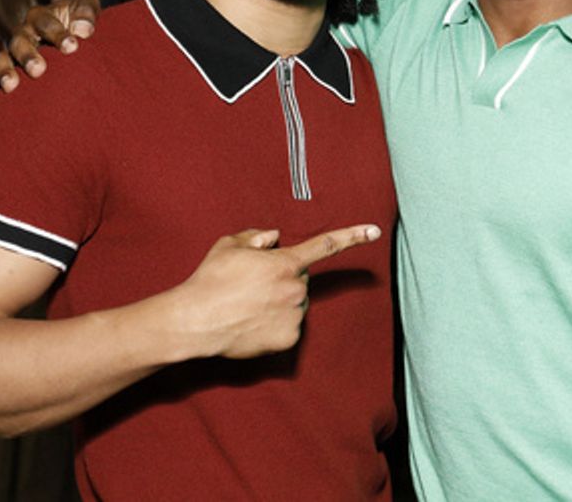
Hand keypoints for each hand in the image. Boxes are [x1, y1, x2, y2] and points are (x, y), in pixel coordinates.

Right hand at [0, 0, 101, 100]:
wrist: (73, 36)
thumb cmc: (79, 20)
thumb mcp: (86, 7)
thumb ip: (86, 11)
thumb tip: (82, 30)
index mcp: (40, 17)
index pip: (45, 23)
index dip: (57, 34)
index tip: (72, 47)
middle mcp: (23, 33)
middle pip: (20, 42)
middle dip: (28, 56)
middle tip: (38, 70)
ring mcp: (14, 53)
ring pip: (2, 59)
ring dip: (5, 72)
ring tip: (11, 86)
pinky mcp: (10, 70)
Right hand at [176, 224, 382, 359]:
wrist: (196, 321)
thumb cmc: (210, 280)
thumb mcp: (229, 245)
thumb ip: (256, 237)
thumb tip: (273, 237)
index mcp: (285, 262)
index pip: (326, 246)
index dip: (353, 236)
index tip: (376, 231)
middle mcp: (296, 289)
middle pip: (300, 279)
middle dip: (283, 279)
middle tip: (252, 286)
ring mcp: (295, 316)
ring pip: (295, 304)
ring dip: (279, 302)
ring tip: (248, 306)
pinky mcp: (289, 339)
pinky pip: (289, 327)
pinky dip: (275, 325)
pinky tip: (252, 323)